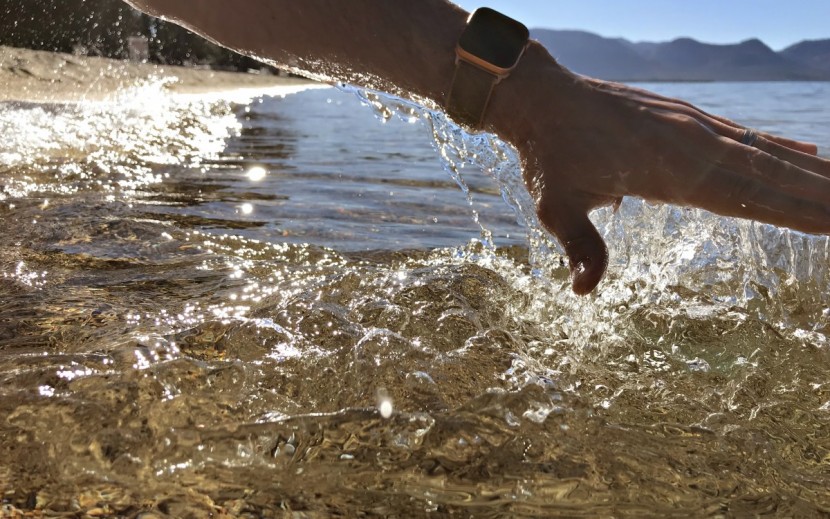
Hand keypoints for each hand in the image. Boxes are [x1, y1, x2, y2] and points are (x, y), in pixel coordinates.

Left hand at [494, 49, 829, 294]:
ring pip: (765, 150)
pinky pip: (743, 133)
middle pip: (771, 173)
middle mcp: (692, 145)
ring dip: (811, 168)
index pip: (745, 198)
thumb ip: (580, 246)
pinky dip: (778, 146)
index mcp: (669, 172)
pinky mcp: (685, 115)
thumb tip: (584, 291)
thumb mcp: (555, 206)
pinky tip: (807, 152)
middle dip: (819, 193)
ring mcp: (693, 125)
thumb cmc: (549, 155)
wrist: (541, 96)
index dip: (793, 213)